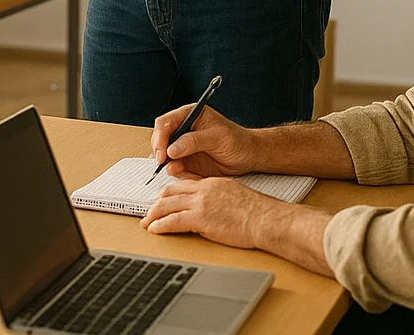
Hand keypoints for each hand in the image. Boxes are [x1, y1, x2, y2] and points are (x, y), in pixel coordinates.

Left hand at [141, 176, 280, 248]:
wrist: (266, 219)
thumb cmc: (259, 213)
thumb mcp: (236, 196)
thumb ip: (220, 198)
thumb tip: (212, 209)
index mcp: (213, 183)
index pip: (185, 184)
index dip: (171, 192)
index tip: (163, 198)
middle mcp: (204, 190)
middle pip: (171, 193)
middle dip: (158, 202)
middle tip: (150, 211)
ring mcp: (201, 203)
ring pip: (168, 206)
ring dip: (154, 214)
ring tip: (146, 222)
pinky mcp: (200, 218)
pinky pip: (173, 221)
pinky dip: (160, 225)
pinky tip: (154, 229)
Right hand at [151, 104, 255, 178]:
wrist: (249, 156)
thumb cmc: (237, 140)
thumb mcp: (217, 138)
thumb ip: (193, 142)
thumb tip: (172, 149)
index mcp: (190, 115)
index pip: (166, 123)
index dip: (160, 137)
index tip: (162, 152)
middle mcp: (183, 129)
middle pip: (160, 138)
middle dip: (159, 151)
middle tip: (163, 163)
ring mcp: (183, 146)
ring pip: (164, 154)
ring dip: (167, 163)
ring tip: (177, 169)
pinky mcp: (187, 161)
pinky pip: (175, 167)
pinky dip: (177, 172)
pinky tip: (185, 174)